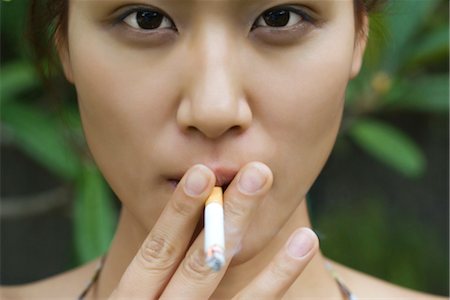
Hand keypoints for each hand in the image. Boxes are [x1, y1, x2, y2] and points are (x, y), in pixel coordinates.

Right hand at [109, 162, 318, 298]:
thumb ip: (154, 276)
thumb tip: (187, 223)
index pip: (156, 253)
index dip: (178, 213)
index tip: (204, 173)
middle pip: (201, 267)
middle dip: (231, 218)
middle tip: (260, 174)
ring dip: (278, 273)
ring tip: (308, 236)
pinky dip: (276, 296)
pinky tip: (305, 273)